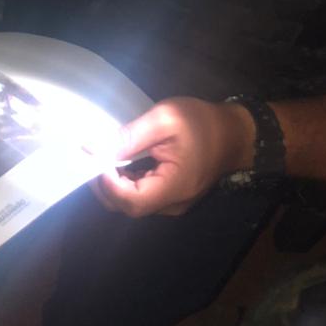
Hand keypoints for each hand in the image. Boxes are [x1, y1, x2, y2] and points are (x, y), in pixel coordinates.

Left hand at [92, 97, 254, 217]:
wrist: (234, 132)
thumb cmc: (201, 122)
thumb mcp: (165, 119)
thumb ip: (131, 136)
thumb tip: (95, 148)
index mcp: (174, 188)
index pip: (131, 201)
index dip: (107, 184)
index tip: (93, 158)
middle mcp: (172, 203)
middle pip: (128, 206)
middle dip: (104, 184)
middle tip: (91, 156)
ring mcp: (172, 202)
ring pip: (133, 203)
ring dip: (112, 184)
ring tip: (101, 157)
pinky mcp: (172, 196)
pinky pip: (143, 195)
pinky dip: (125, 181)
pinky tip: (119, 162)